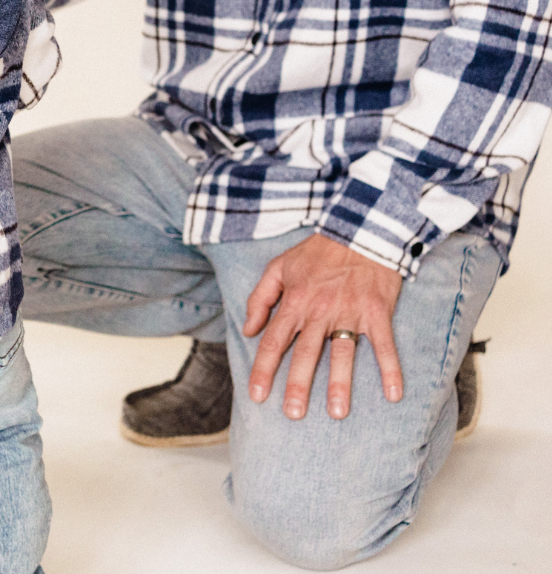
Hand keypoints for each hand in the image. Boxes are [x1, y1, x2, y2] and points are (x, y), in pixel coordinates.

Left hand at [243, 233, 402, 419]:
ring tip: (338, 413)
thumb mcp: (279, 267)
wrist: (357, 230)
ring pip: (342, 353)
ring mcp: (349, 312)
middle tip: (293, 414)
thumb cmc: (316, 252)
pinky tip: (394, 395)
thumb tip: (248, 330)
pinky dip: (390, 368)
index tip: (257, 396)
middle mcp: (319, 310)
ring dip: (340, 383)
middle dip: (298, 385)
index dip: (264, 369)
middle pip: (306, 353)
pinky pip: (383, 344)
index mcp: (294, 302)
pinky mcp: (376, 311)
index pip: (274, 341)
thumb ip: (260, 298)